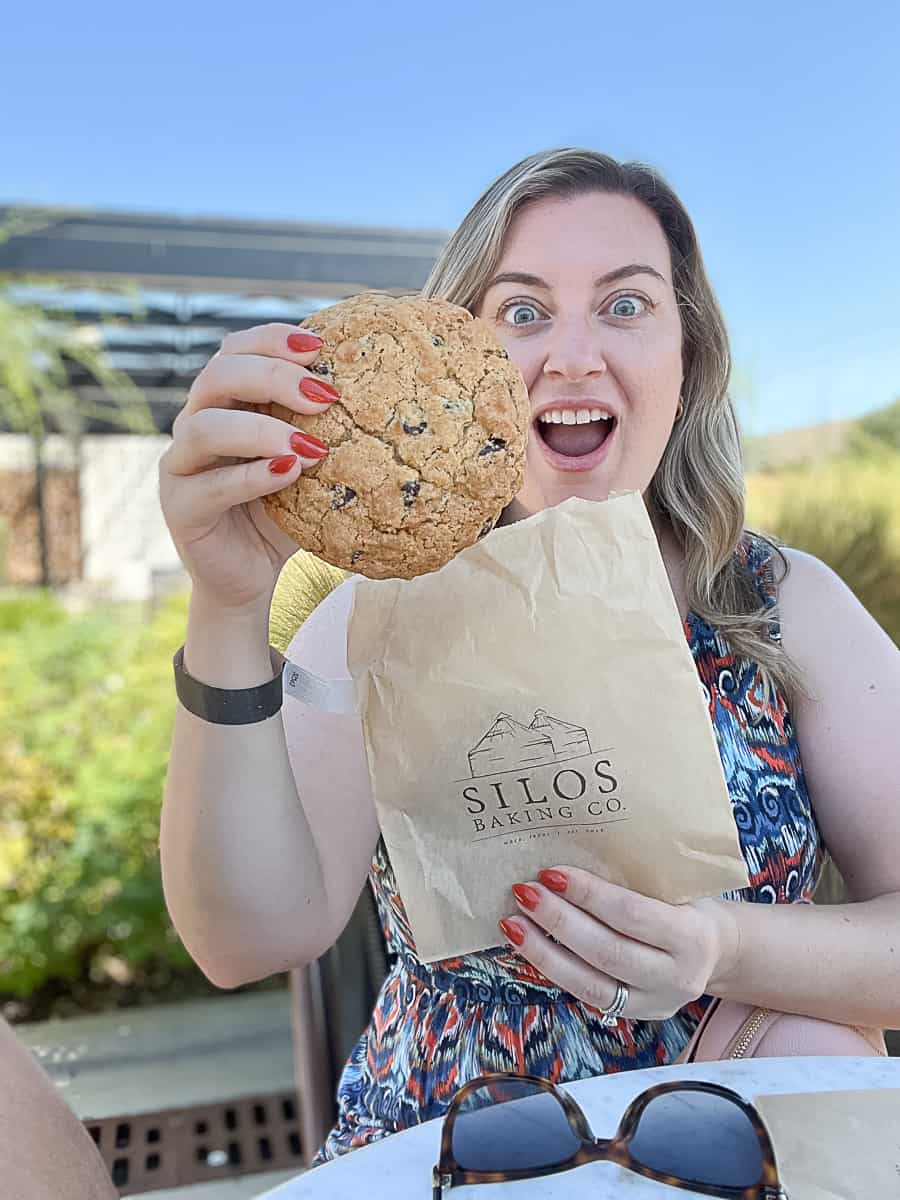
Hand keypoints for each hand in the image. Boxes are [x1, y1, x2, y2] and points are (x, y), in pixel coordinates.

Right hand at [159, 323, 338, 611]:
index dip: (270, 340)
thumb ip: (325, 431)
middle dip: (272, 377)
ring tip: (311, 446)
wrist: (249, 578)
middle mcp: (194, 425)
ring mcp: (179, 466)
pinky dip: (253, 477)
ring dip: (261, 429)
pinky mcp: (179, 508)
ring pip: (204, 428)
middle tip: (324, 396)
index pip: (234, 351)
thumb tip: (385, 395)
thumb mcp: (308, 465)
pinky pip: (210, 486)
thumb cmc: (283, 514)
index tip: (319, 347)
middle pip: (217, 376)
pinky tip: (290, 473)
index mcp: (222, 404)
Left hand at [499, 867, 738, 1020]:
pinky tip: (526, 947)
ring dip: (544, 952)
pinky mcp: (633, 1015)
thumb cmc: (688, 903)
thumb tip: (571, 846)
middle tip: (524, 892)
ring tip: (512, 923)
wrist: (718, 951)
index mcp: (693, 936)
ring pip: (590, 983)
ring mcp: (655, 1002)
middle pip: (607, 951)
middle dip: (559, 921)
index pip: (632, 914)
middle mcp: (677, 976)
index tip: (552, 872)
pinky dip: (552, 970)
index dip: (589, 895)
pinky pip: (586, 995)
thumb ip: (638, 877)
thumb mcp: (677, 884)